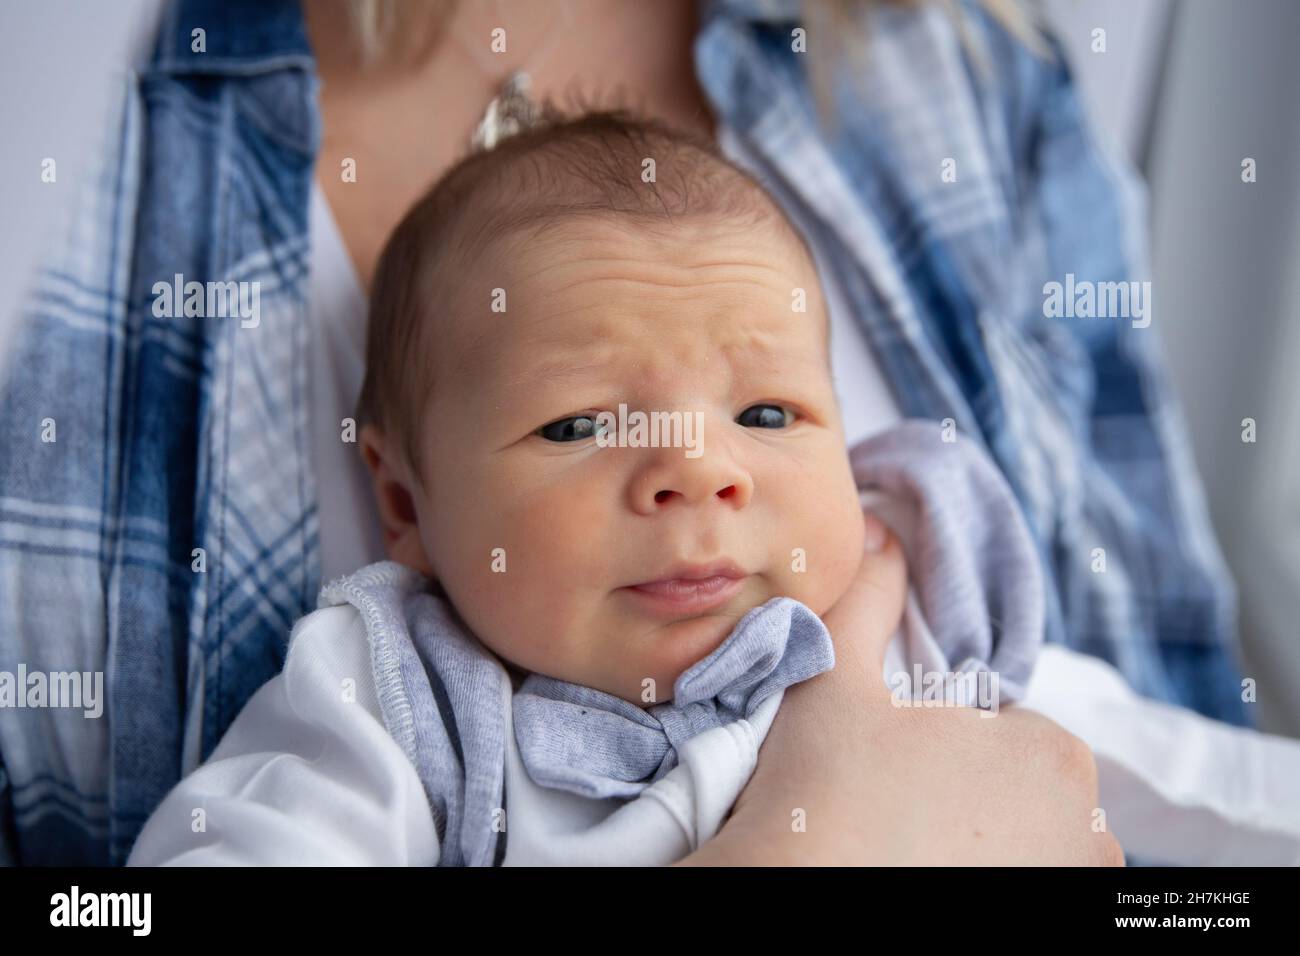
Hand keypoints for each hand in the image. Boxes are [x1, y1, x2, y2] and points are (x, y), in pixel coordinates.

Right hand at [679, 515, 1122, 865]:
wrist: (798, 893)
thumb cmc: (823, 789)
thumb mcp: (836, 679)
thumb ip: (868, 600)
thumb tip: (880, 532)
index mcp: (1053, 752)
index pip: (1010, 733)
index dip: (949, 744)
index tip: (897, 766)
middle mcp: (1090, 830)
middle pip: (1027, 791)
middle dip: (977, 793)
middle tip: (898, 807)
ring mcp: (1072, 886)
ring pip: (1034, 847)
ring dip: (994, 844)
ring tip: (913, 847)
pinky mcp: (1052, 921)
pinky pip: (1031, 878)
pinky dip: (994, 873)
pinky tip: (928, 869)